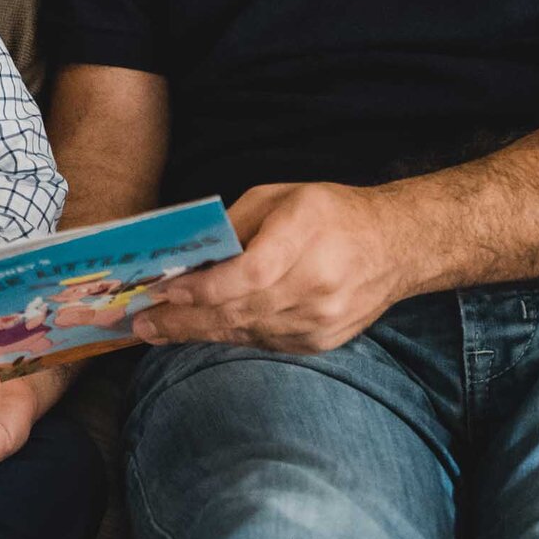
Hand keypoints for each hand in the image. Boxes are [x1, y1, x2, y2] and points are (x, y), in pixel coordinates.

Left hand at [133, 180, 422, 353]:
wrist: (397, 247)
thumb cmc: (331, 213)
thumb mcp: (279, 197)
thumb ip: (235, 226)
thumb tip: (190, 257)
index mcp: (306, 237)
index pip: (249, 275)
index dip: (203, 289)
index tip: (164, 291)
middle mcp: (317, 285)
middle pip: (240, 310)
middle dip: (184, 318)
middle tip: (142, 323)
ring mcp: (321, 320)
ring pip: (246, 331)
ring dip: (200, 331)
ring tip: (160, 329)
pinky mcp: (320, 341)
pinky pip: (263, 341)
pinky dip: (231, 333)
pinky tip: (204, 327)